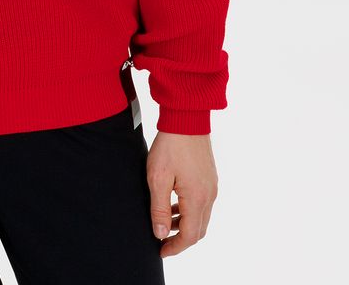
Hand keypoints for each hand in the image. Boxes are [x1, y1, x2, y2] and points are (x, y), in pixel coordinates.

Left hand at [146, 131, 218, 257]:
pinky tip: (174, 204)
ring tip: (165, 222)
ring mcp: (211, 186)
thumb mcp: (158, 177)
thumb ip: (159, 208)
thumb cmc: (170, 146)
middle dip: (181, 239)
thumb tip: (161, 234)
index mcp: (198, 198)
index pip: (190, 235)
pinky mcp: (209, 177)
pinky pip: (202, 203)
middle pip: (199, 230)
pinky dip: (189, 211)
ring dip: (185, 224)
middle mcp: (209, 195)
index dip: (175, 247)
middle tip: (163, 241)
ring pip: (201, 216)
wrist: (186, 118)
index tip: (161, 250)